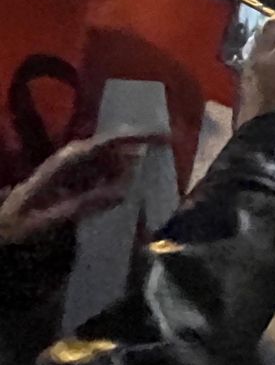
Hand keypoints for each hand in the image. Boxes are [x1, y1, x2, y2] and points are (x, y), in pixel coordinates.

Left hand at [0, 133, 164, 244]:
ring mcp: (68, 173)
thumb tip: (125, 190)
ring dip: (128, 165)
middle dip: (138, 146)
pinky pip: (100, 177)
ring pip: (106, 162)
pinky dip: (116, 180)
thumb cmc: (16, 228)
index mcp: (64, 163)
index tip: (165, 136)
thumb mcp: (47, 220)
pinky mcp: (69, 186)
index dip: (136, 136)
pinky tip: (129, 190)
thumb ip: (84, 205)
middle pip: (110, 148)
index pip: (106, 141)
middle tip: (168, 151)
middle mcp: (68, 161)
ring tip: (154, 171)